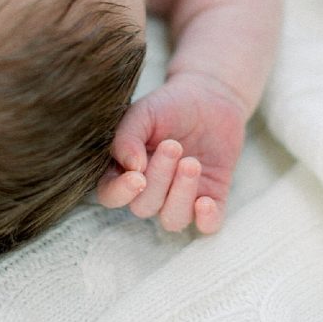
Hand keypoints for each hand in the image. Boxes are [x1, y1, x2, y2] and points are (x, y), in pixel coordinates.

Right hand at [96, 71, 245, 234]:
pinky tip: (205, 201)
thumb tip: (130, 167)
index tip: (138, 176)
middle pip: (144, 206)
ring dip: (181, 194)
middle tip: (173, 145)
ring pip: (172, 219)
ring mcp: (180, 197)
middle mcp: (151, 190)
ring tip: (192, 163)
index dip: (120, 193)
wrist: (210, 95)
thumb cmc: (169, 105)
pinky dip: (206, 220)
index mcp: (126, 170)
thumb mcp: (143, 113)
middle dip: (159, 178)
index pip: (111, 195)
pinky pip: (208, 226)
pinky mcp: (211, 198)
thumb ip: (127, 137)